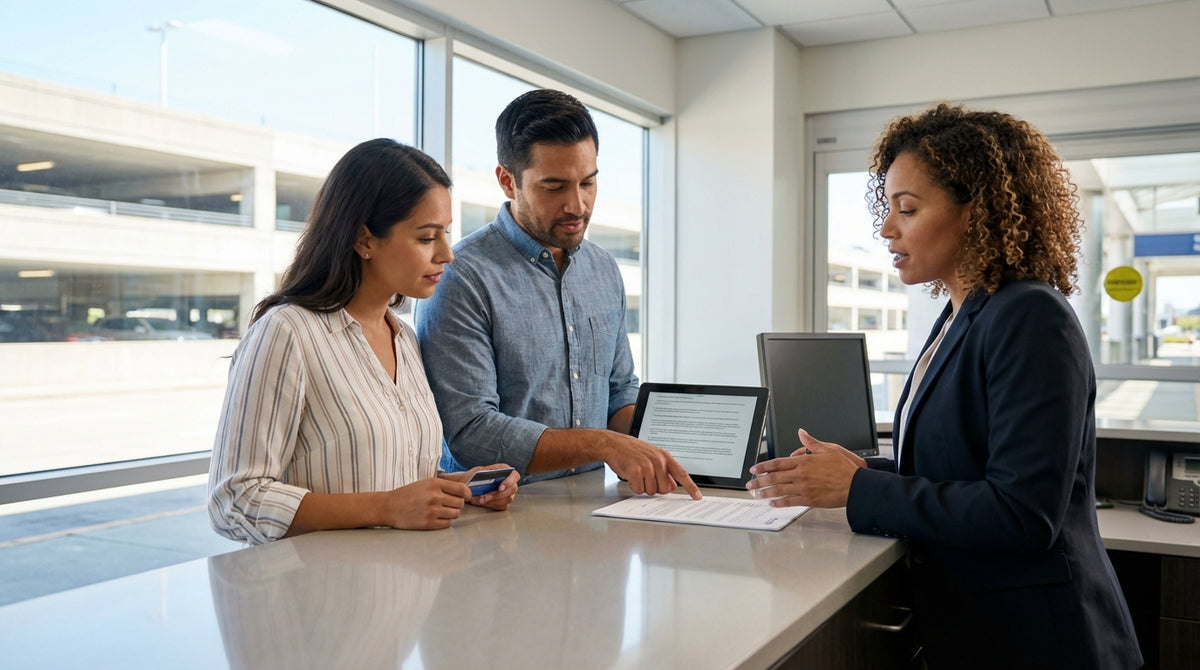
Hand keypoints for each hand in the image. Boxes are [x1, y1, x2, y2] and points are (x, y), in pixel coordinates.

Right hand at [379, 477, 470, 529]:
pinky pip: (447, 524)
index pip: (462, 489)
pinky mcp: (428, 523)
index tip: (466, 496)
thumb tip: (463, 491)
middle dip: (458, 504)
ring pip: (455, 514)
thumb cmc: (407, 494)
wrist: (389, 507)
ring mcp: (432, 511)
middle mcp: (435, 496)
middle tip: (450, 504)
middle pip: (460, 503)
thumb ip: (442, 486)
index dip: (467, 494)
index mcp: (435, 483)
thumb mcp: (425, 483)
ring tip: (443, 511)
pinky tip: (437, 518)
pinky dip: (445, 521)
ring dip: (452, 513)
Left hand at [445, 464, 519, 509]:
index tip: (500, 488)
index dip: (509, 482)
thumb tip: (489, 477)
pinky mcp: (504, 502)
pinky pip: (503, 506)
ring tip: (481, 499)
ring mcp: (508, 493)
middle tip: (486, 497)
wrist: (467, 486)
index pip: (514, 475)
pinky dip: (492, 505)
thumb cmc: (473, 477)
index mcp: (505, 470)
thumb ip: (484, 473)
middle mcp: (509, 482)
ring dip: (494, 500)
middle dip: (498, 494)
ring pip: (508, 499)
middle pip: (512, 489)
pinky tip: (483, 502)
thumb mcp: (477, 472)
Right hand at [603, 433, 701, 499]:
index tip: (697, 497)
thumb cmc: (631, 451)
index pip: (682, 474)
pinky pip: (639, 490)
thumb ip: (664, 471)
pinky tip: (630, 476)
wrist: (613, 444)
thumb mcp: (652, 457)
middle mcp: (658, 461)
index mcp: (665, 457)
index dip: (691, 487)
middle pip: (664, 489)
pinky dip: (634, 487)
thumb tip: (672, 486)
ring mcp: (647, 466)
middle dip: (655, 487)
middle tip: (645, 478)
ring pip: (651, 491)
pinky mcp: (636, 471)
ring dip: (643, 487)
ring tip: (637, 474)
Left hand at [745, 429, 860, 507]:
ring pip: (780, 490)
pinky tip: (772, 503)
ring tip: (756, 494)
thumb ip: (811, 442)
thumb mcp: (828, 449)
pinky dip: (780, 502)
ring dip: (766, 492)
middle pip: (775, 477)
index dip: (763, 466)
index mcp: (804, 461)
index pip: (778, 463)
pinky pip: (790, 501)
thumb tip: (801, 432)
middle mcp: (801, 474)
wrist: (856, 484)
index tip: (754, 469)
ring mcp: (804, 487)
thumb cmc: (844, 468)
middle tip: (749, 484)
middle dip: (760, 481)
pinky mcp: (809, 499)